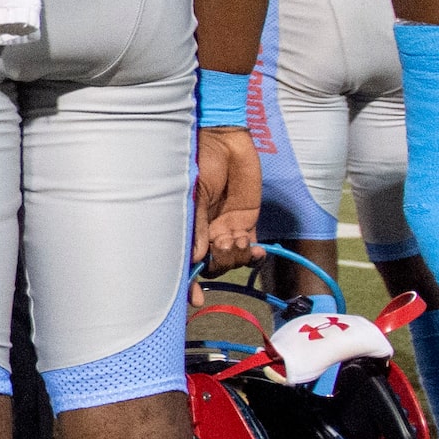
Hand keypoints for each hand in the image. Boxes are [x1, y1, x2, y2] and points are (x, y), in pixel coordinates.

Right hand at [193, 126, 264, 273]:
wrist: (225, 139)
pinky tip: (256, 249)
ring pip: (230, 259)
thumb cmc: (198, 159)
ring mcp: (224, 228)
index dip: (186, 283)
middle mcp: (202, 232)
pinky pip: (249, 248)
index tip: (194, 300)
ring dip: (236, 256)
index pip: (182, 261)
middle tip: (222, 244)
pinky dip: (253, 254)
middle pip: (209, 264)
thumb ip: (196, 224)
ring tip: (238, 238)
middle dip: (218, 262)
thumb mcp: (192, 192)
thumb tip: (197, 257)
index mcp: (182, 226)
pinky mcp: (246, 221)